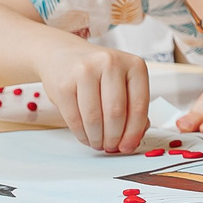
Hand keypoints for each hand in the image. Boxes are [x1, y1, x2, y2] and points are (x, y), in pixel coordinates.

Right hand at [33, 37, 151, 152]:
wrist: (64, 55)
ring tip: (99, 143)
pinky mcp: (64, 84)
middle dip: (114, 138)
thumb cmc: (99, 74)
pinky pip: (75, 119)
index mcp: (134, 65)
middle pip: (116, 114)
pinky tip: (87, 137)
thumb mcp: (123, 82)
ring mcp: (85, 71)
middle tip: (111, 147)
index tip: (129, 146)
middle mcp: (110, 63)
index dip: (134, 132)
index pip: (139, 106)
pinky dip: (82, 134)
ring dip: (97, 139)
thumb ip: (134, 108)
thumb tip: (132, 140)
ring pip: (95, 119)